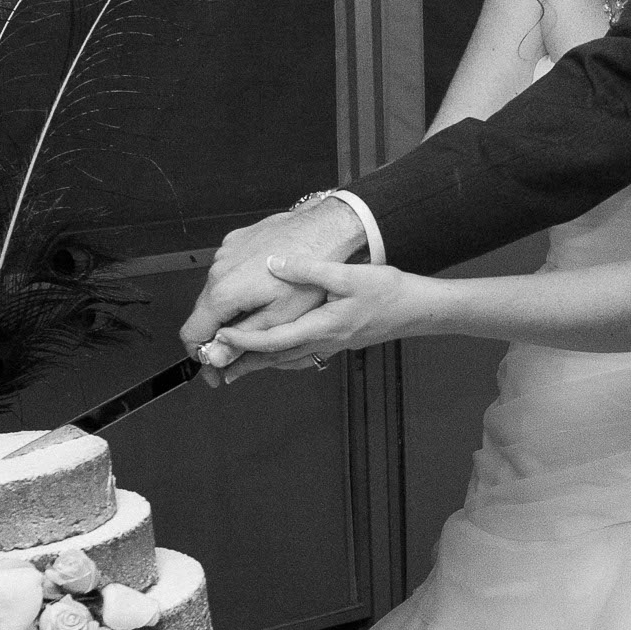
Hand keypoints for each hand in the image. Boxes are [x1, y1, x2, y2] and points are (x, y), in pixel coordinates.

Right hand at [181, 200, 365, 360]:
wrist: (324, 228)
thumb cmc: (310, 269)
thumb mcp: (280, 317)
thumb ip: (242, 339)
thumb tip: (216, 357)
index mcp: (224, 292)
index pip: (191, 332)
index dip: (200, 357)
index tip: (214, 368)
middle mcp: (218, 269)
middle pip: (203, 312)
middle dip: (218, 333)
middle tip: (241, 349)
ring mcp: (226, 252)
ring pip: (216, 290)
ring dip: (229, 307)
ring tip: (260, 312)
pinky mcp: (236, 241)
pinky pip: (229, 269)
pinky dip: (239, 284)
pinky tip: (263, 286)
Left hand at [206, 259, 416, 376]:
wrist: (416, 310)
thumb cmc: (387, 292)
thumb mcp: (348, 275)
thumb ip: (308, 271)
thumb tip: (274, 265)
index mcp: (321, 327)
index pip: (273, 341)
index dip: (244, 341)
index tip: (221, 337)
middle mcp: (321, 342)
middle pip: (274, 358)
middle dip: (243, 362)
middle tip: (213, 364)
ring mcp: (328, 345)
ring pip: (285, 360)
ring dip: (258, 362)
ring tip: (232, 364)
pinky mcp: (334, 341)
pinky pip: (298, 355)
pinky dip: (277, 356)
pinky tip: (271, 352)